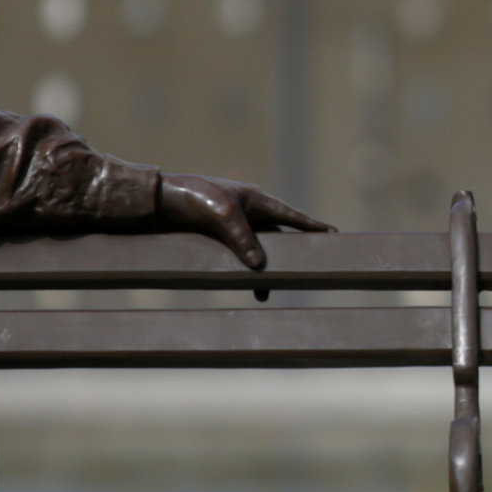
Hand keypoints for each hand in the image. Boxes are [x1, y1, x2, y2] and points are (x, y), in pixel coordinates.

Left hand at [158, 172, 331, 271]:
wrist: (158, 199)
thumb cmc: (193, 197)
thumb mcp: (222, 216)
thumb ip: (243, 239)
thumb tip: (259, 266)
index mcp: (255, 199)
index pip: (291, 216)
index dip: (311, 226)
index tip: (333, 234)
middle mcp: (247, 210)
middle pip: (276, 236)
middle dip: (288, 255)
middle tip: (303, 270)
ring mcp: (232, 222)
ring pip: (256, 249)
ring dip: (261, 270)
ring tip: (263, 294)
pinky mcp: (216, 233)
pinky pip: (237, 253)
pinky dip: (241, 268)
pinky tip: (240, 283)